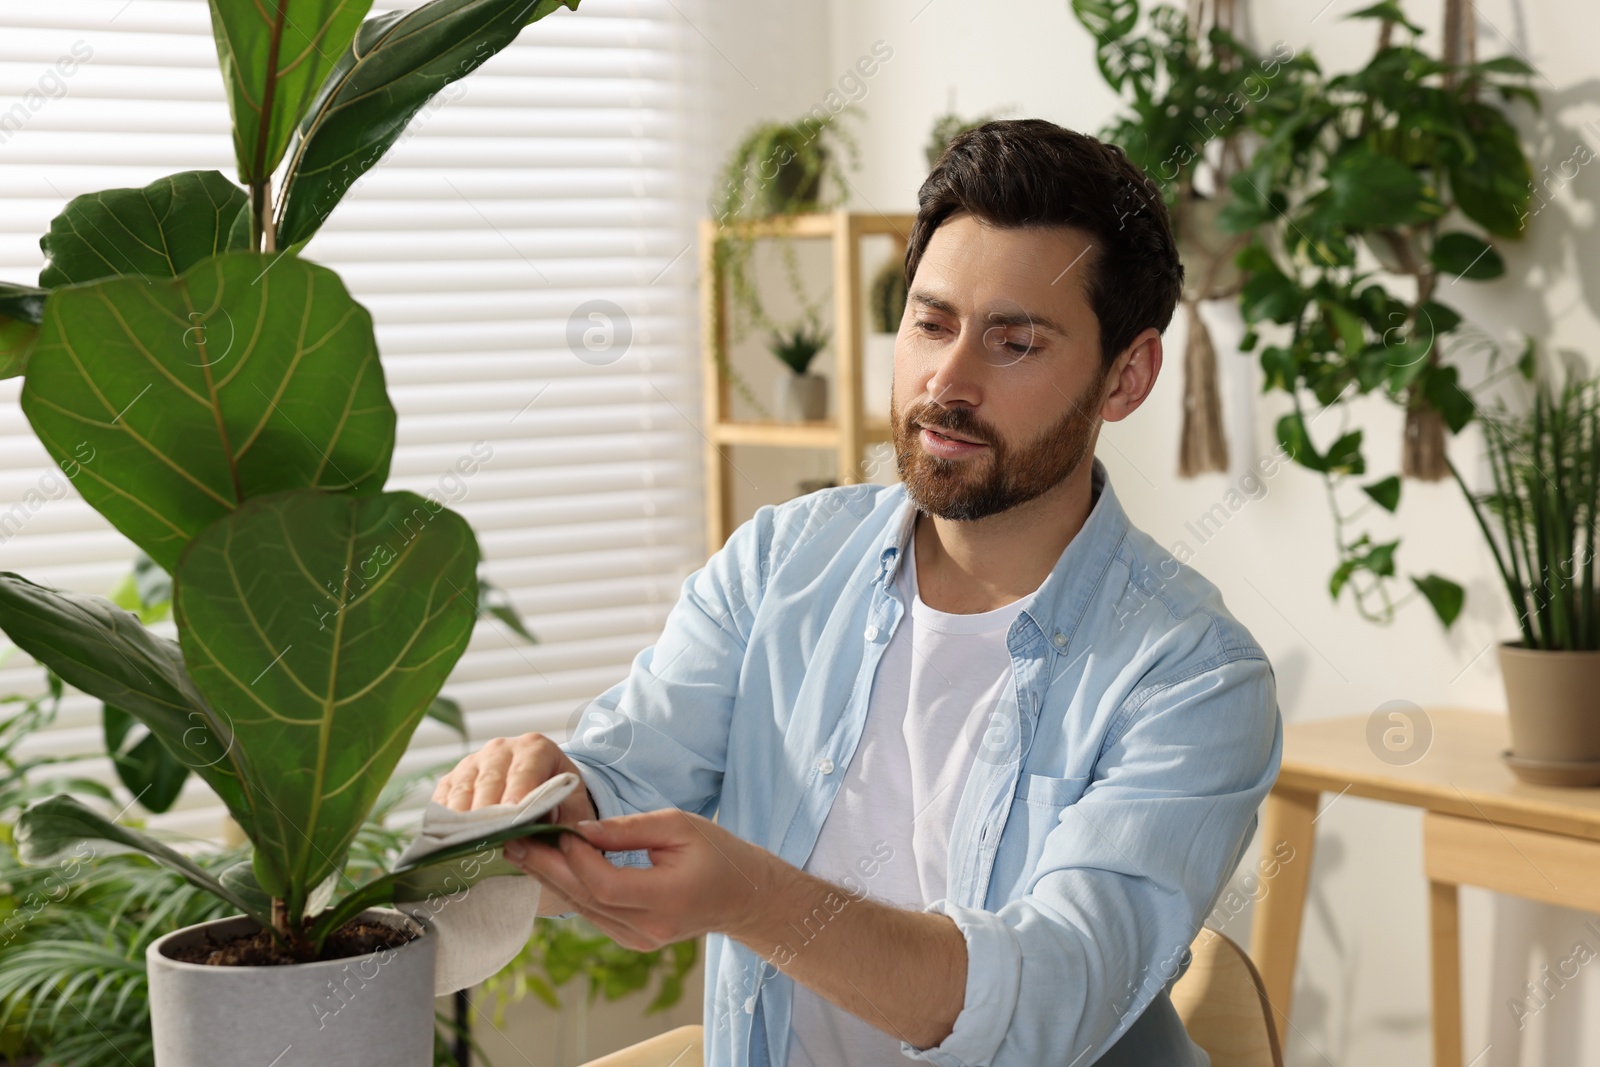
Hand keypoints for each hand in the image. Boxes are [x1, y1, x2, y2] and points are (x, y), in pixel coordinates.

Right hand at [432, 732, 597, 824]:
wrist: (542, 789)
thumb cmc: (560, 799)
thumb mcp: (575, 804)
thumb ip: (570, 815)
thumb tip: (552, 825)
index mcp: (535, 748)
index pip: (524, 771)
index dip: (518, 794)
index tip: (513, 818)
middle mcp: (500, 749)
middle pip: (489, 780)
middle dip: (487, 812)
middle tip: (486, 839)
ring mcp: (472, 763)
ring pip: (462, 789)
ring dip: (461, 819)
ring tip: (464, 845)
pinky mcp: (452, 780)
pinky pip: (442, 799)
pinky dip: (443, 819)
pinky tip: (446, 840)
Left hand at [503, 809, 778, 951]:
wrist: (744, 895)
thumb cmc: (717, 854)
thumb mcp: (679, 826)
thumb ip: (628, 830)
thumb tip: (580, 828)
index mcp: (665, 900)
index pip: (604, 884)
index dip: (576, 858)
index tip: (559, 829)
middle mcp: (648, 929)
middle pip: (585, 900)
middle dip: (546, 868)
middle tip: (513, 840)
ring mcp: (639, 940)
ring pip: (584, 910)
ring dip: (551, 879)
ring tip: (522, 851)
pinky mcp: (632, 940)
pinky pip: (594, 914)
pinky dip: (572, 890)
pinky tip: (550, 869)